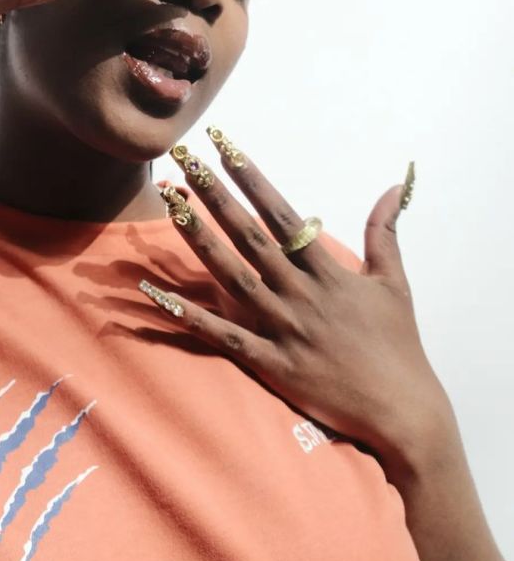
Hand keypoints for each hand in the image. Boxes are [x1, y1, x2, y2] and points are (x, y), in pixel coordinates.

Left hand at [139, 130, 449, 469]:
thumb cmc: (397, 345)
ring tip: (170, 207)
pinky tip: (158, 295)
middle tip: (184, 161)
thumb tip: (393, 185)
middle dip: (215, 196)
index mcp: (327, 272)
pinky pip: (224, 337)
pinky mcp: (272, 364)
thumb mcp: (394, 282)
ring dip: (199, 240)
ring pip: (232, 277)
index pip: (282, 215)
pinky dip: (190, 317)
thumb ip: (385, 231)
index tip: (226, 148)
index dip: (252, 179)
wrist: (403, 411)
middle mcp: (301, 294)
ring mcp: (284, 329)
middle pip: (250, 237)